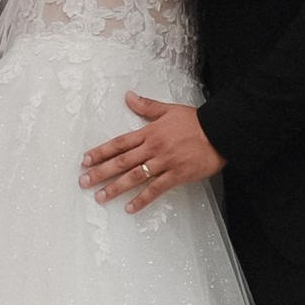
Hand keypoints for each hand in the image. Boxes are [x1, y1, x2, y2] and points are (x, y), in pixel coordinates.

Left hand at [79, 94, 222, 212]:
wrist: (220, 132)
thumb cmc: (195, 122)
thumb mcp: (168, 110)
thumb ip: (146, 106)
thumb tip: (128, 96)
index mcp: (149, 132)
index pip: (119, 143)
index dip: (100, 152)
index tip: (85, 160)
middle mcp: (153, 148)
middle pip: (121, 161)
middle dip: (101, 172)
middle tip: (83, 181)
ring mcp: (164, 163)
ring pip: (134, 176)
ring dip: (115, 187)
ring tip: (100, 197)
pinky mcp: (177, 175)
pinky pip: (156, 189)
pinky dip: (142, 199)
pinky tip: (129, 208)